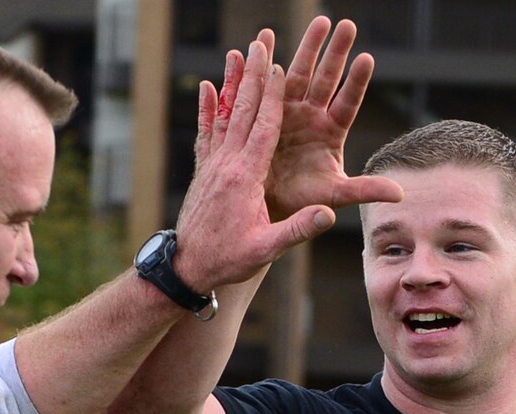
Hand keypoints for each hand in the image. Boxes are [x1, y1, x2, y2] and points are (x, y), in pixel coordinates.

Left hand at [171, 31, 336, 292]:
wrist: (187, 268)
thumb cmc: (228, 260)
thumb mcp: (265, 250)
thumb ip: (297, 229)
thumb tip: (328, 214)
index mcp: (245, 177)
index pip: (262, 128)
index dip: (271, 98)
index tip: (280, 67)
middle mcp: (225, 164)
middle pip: (242, 110)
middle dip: (253, 75)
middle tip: (260, 42)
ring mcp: (211, 165)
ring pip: (224, 114)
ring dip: (232, 81)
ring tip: (238, 51)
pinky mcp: (202, 172)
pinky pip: (205, 132)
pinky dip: (207, 107)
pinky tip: (206, 86)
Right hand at [268, 16, 405, 221]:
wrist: (264, 207)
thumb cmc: (302, 204)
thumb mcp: (335, 195)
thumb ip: (364, 189)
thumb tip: (400, 193)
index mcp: (331, 132)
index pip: (347, 102)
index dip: (355, 82)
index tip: (366, 59)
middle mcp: (312, 115)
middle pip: (326, 79)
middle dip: (335, 52)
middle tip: (347, 25)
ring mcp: (288, 111)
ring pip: (298, 73)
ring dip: (307, 47)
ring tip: (319, 21)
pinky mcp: (263, 112)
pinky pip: (265, 82)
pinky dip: (264, 61)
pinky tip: (264, 38)